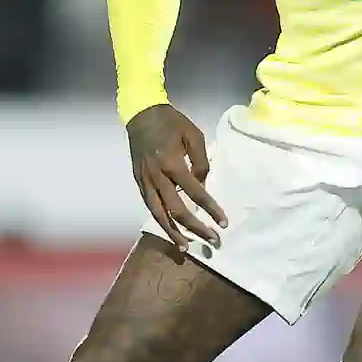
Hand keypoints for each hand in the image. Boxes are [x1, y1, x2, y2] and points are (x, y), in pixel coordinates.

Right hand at [125, 104, 227, 250]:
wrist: (141, 114)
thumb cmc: (172, 122)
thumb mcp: (194, 135)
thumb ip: (202, 162)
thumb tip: (203, 185)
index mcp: (173, 164)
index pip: (195, 193)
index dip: (211, 209)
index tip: (223, 222)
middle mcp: (157, 177)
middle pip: (177, 210)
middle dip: (195, 228)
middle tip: (212, 240)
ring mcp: (145, 181)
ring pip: (158, 214)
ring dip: (173, 233)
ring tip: (185, 247)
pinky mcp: (138, 181)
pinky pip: (149, 205)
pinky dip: (160, 220)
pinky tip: (169, 230)